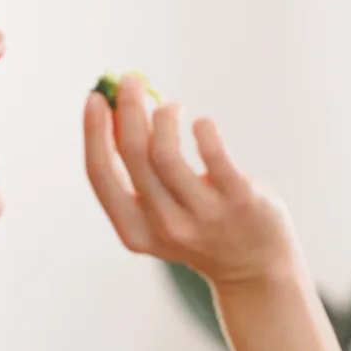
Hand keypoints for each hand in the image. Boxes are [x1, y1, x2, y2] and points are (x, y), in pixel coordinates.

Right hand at [82, 75, 303, 294]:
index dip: (94, 132)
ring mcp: (204, 216)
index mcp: (135, 231)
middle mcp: (166, 226)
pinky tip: (202, 124)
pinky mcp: (239, 200)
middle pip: (134, 155)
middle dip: (127, 109)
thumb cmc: (201, 227)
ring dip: (163, 115)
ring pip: (166, 152)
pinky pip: (212, 152)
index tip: (96, 97)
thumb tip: (116, 109)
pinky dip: (203, 128)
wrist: (256, 268)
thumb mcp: (159, 213)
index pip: (100, 175)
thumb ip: (139, 173)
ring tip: (172, 107)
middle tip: (131, 81)